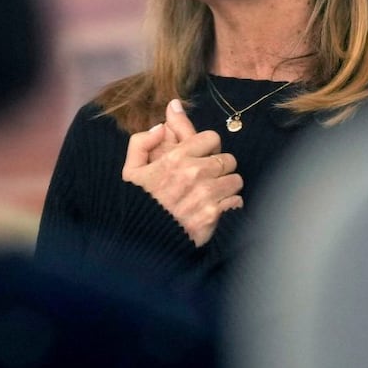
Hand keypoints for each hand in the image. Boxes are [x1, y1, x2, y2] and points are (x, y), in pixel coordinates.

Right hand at [122, 99, 242, 246]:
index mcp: (176, 158)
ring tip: (214, 192)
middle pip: (228, 158)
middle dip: (220, 166)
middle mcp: (194, 173)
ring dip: (227, 185)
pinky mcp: (214, 214)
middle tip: (208, 175)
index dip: (209, 146)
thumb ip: (142, 142)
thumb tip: (162, 125)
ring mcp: (206, 194)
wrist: (142, 241)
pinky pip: (236, 200)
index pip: (212, 138)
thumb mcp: (131, 171)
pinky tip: (217, 207)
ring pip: (235, 180)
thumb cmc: (137, 204)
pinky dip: (230, 204)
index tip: (202, 156)